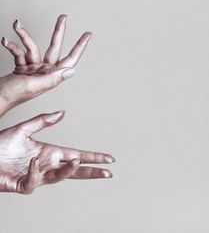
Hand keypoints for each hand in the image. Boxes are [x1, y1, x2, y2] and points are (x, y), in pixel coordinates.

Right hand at [0, 15, 90, 115]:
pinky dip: (12, 46)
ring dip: (24, 36)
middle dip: (58, 32)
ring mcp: (34, 68)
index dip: (80, 47)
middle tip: (63, 17)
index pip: (70, 59)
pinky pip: (19, 52)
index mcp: (52, 76)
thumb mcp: (34, 86)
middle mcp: (45, 71)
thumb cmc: (12, 96)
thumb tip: (71, 71)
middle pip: (55, 48)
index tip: (88, 34)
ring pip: (32, 47)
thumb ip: (52, 78)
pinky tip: (5, 41)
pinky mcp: (22, 67)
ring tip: (17, 25)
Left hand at [0, 111, 114, 193]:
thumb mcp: (23, 129)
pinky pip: (34, 180)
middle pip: (75, 170)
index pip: (78, 155)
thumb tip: (62, 113)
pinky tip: (34, 161)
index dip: (93, 157)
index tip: (108, 158)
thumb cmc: (0, 146)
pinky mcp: (24, 185)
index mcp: (51, 153)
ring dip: (69, 170)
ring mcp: (37, 176)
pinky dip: (36, 171)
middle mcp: (48, 165)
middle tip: (108, 172)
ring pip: (59, 178)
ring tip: (77, 160)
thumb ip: (43, 120)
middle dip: (93, 172)